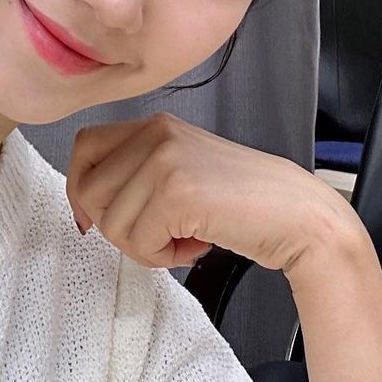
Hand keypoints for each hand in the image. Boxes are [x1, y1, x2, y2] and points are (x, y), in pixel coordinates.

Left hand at [65, 111, 357, 272]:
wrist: (300, 215)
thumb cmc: (243, 202)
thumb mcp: (181, 171)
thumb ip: (134, 177)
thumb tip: (83, 209)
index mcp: (154, 124)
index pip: (83, 147)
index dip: (81, 188)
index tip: (99, 218)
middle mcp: (156, 133)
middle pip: (89, 190)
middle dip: (117, 228)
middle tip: (160, 235)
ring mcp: (165, 159)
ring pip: (111, 222)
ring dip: (145, 247)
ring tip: (184, 239)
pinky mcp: (178, 191)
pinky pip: (139, 242)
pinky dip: (163, 257)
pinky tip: (196, 245)